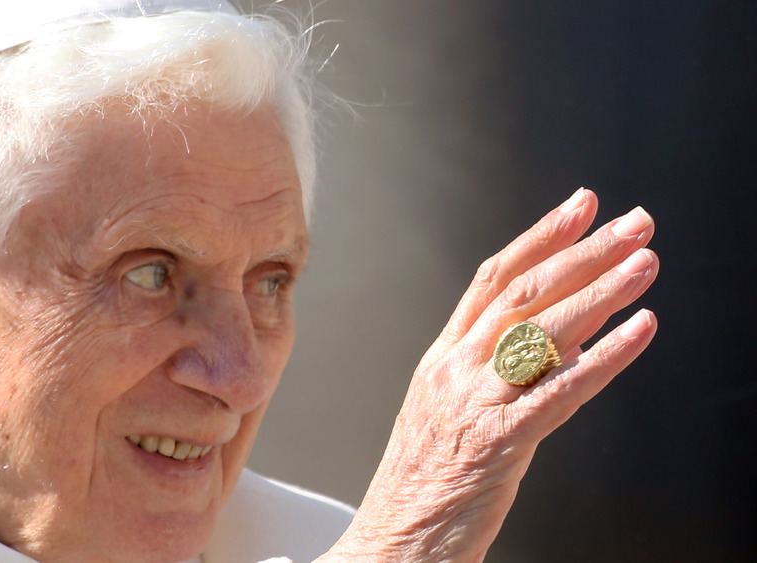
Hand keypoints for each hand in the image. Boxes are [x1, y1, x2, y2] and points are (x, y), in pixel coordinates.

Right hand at [319, 188, 657, 561]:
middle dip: (585, 251)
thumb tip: (551, 335)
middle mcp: (455, 369)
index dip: (540, 237)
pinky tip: (639, 331)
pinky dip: (606, 357)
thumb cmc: (420, 483)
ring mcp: (474, 402)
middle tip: (633, 224)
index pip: (492, 279)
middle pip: (524, 293)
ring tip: (644, 263)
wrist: (390, 543)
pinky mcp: (499, 442)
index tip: (581, 206)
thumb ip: (486, 370)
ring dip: (603, 290)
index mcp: (440, 358)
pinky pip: (560, 390)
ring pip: (544, 331)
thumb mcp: (444, 410)